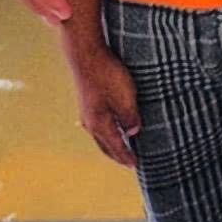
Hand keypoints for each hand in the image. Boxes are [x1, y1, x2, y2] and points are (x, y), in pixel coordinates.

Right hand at [70, 41, 141, 165]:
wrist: (85, 55)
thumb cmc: (107, 75)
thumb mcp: (125, 96)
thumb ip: (130, 117)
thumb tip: (133, 133)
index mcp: (99, 124)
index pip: (116, 146)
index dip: (126, 156)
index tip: (135, 165)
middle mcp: (90, 122)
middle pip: (105, 145)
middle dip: (117, 154)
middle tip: (128, 162)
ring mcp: (86, 113)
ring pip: (100, 135)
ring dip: (111, 144)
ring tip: (120, 148)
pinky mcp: (87, 103)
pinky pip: (98, 125)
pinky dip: (106, 132)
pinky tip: (110, 127)